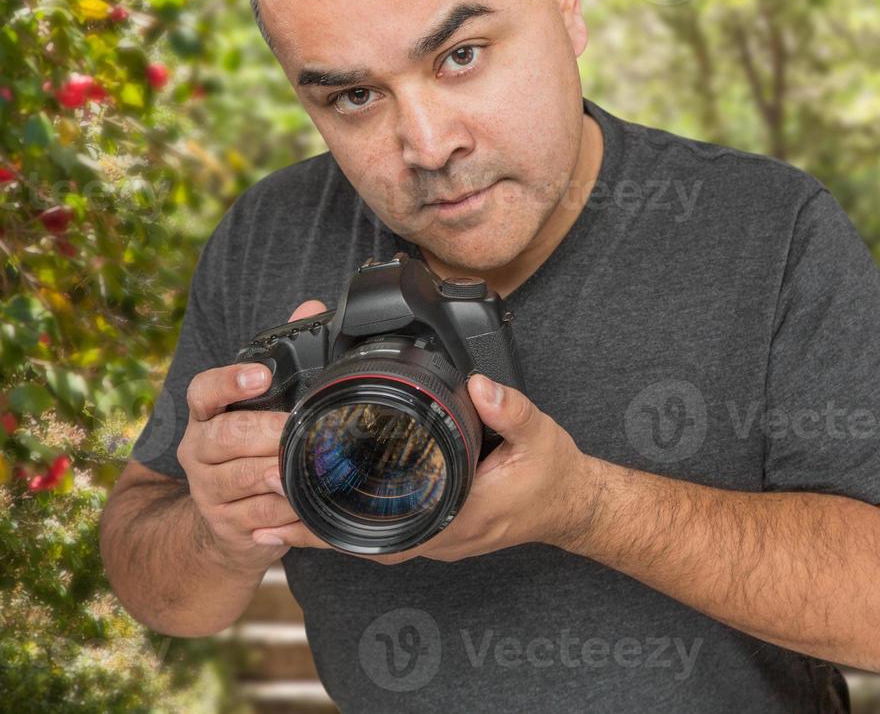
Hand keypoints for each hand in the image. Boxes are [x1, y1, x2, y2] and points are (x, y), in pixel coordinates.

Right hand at [176, 299, 326, 572]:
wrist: (229, 518)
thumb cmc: (255, 445)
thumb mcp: (267, 402)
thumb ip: (288, 356)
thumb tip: (312, 307)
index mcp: (208, 414)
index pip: (204, 390)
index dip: (229, 381)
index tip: (260, 375)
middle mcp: (199, 449)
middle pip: (225, 437)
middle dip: (264, 434)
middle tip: (294, 431)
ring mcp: (208, 490)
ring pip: (240, 481)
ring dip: (274, 476)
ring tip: (297, 471)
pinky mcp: (226, 526)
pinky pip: (259, 519)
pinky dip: (286, 514)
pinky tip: (304, 508)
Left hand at [256, 374, 596, 564]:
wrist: (572, 504)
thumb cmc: (553, 474)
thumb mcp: (540, 435)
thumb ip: (510, 409)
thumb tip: (478, 384)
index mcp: (456, 515)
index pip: (381, 530)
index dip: (331, 525)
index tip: (288, 511)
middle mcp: (440, 536)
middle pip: (361, 542)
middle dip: (311, 530)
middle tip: (261, 512)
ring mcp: (437, 539)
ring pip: (369, 542)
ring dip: (326, 530)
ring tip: (277, 514)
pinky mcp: (438, 532)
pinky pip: (385, 534)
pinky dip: (352, 526)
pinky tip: (326, 509)